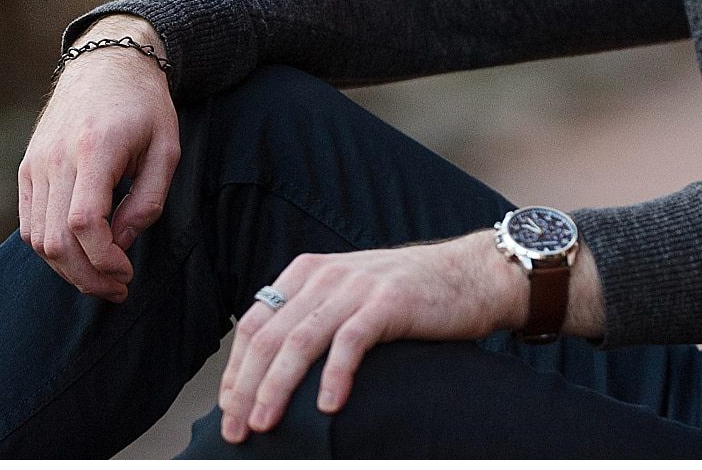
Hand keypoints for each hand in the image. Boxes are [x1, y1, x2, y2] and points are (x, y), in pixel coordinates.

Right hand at [18, 14, 177, 300]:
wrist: (107, 64)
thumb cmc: (145, 106)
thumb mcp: (167, 149)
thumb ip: (147, 200)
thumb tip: (121, 243)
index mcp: (94, 150)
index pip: (84, 222)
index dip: (103, 259)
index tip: (127, 273)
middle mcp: (56, 159)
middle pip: (56, 240)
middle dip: (86, 276)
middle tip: (117, 289)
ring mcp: (35, 164)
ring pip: (37, 238)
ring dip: (67, 269)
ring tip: (101, 278)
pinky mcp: (26, 169)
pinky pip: (29, 223)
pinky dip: (51, 248)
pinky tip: (80, 255)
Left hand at [218, 231, 518, 442]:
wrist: (473, 274)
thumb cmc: (412, 295)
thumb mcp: (352, 293)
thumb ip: (314, 315)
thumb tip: (272, 369)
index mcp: (309, 272)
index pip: (254, 324)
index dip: (234, 370)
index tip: (228, 409)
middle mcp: (327, 275)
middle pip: (269, 337)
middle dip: (245, 388)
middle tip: (236, 430)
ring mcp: (358, 286)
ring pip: (299, 341)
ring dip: (276, 388)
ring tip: (265, 423)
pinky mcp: (389, 301)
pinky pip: (350, 342)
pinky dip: (333, 376)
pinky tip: (327, 406)